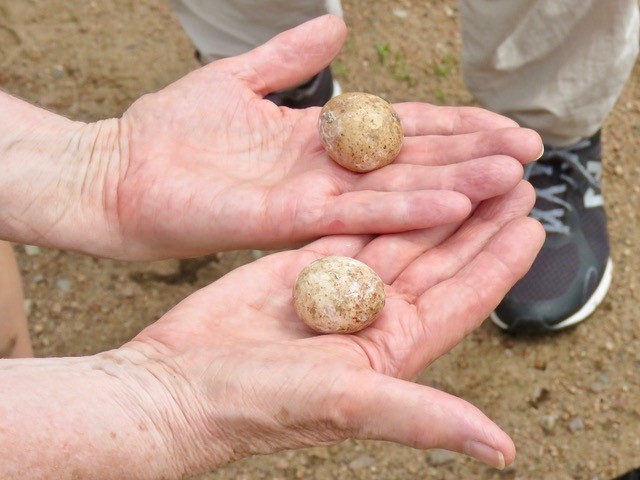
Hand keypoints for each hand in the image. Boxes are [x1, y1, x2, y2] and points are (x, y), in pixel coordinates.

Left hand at [0, 16, 540, 259]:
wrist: (115, 173)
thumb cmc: (168, 133)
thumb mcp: (240, 79)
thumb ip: (291, 56)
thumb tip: (340, 24)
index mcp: (317, 144)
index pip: (399, 132)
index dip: (452, 127)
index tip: (502, 123)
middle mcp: (322, 176)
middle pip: (409, 164)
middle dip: (471, 157)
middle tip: (530, 153)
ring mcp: (306, 201)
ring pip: (394, 193)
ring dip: (456, 185)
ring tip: (511, 179)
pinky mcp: (284, 221)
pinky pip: (355, 214)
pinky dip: (405, 208)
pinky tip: (454, 201)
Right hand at [118, 180, 543, 476]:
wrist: (181, 384)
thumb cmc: (259, 404)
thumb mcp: (349, 403)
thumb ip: (424, 418)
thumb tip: (501, 451)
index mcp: (393, 350)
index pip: (461, 300)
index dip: (498, 263)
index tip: (531, 224)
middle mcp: (373, 318)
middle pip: (438, 260)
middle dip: (477, 220)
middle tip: (512, 177)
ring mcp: (340, 289)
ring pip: (401, 237)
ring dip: (436, 203)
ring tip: (468, 168)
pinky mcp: (304, 266)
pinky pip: (353, 225)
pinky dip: (381, 202)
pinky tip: (404, 176)